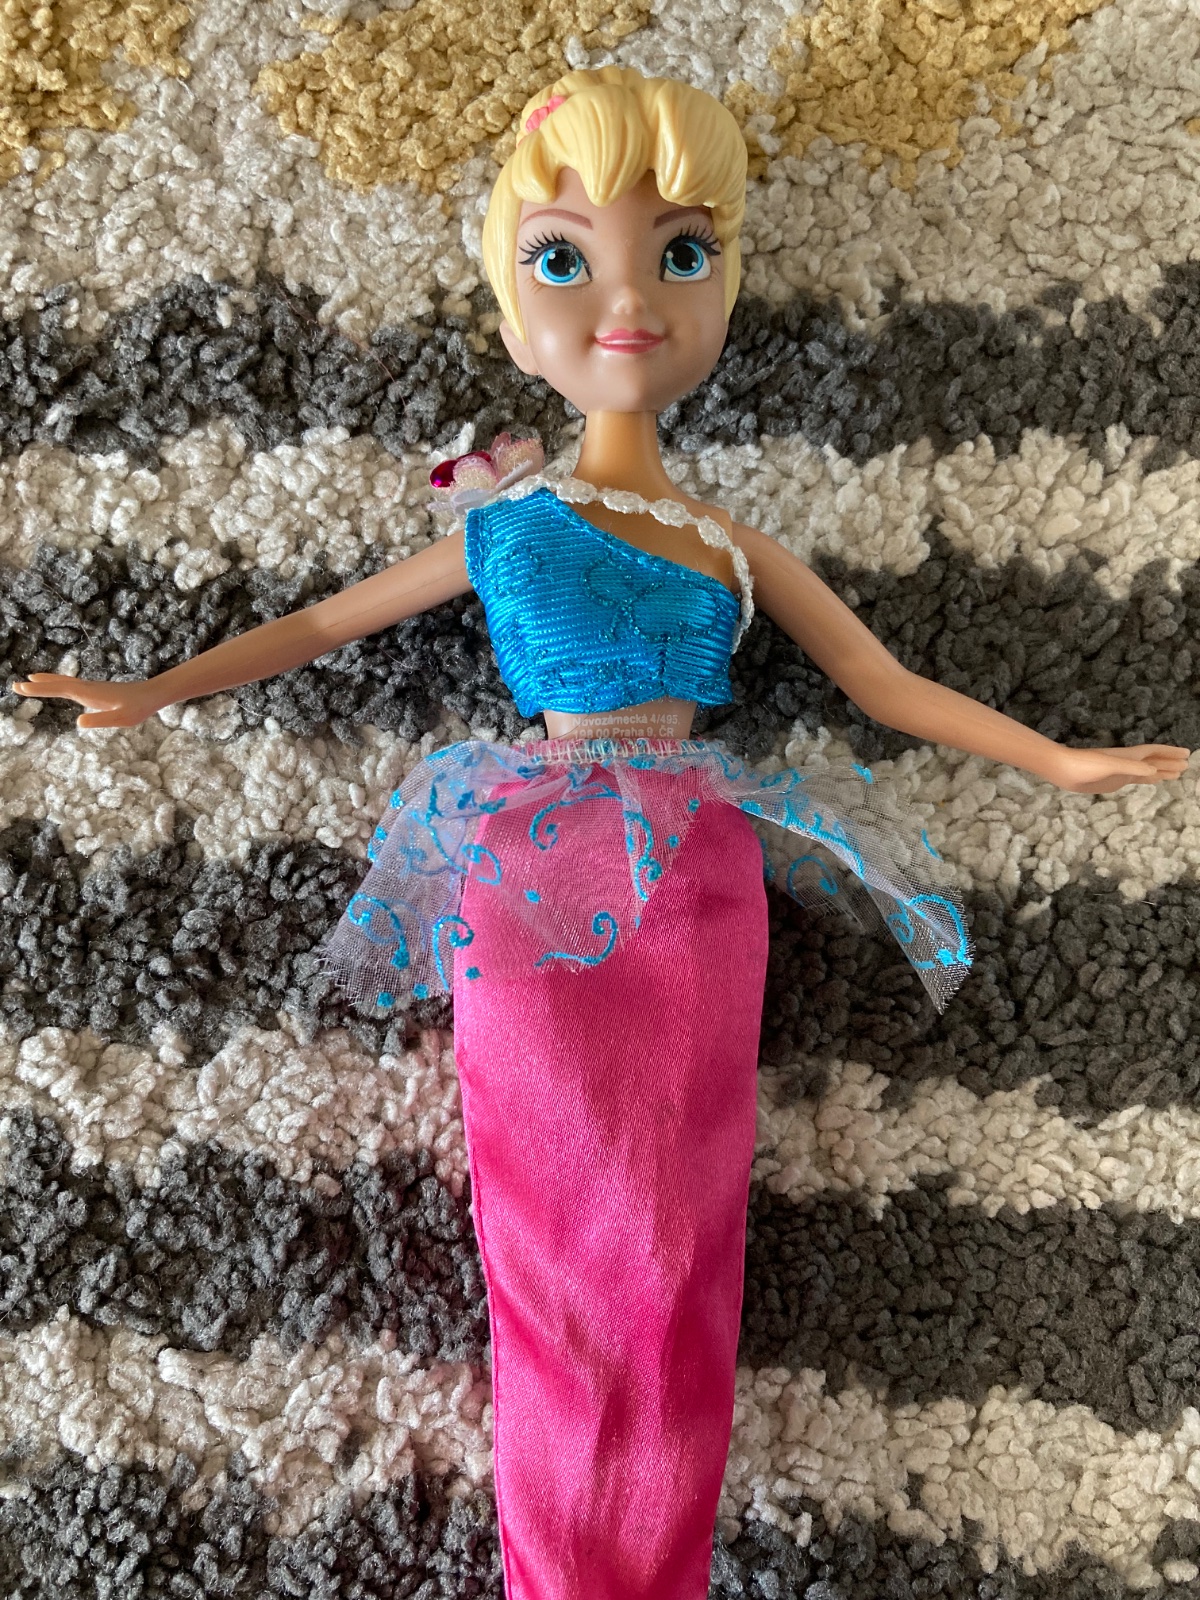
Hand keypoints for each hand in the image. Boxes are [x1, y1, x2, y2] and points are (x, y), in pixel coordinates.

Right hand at [9, 674, 160, 727]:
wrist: (151, 695)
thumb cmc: (137, 708)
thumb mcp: (120, 720)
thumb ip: (100, 720)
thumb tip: (78, 722)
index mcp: (88, 694)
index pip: (59, 690)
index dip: (40, 690)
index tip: (21, 687)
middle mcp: (87, 688)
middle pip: (58, 684)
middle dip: (37, 685)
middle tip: (15, 685)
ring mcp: (91, 688)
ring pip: (64, 682)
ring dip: (47, 681)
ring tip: (31, 679)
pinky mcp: (96, 690)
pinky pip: (72, 685)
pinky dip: (60, 683)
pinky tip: (61, 686)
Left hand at [1049, 744, 1190, 793]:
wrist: (1062, 769)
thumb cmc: (1083, 764)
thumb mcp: (1108, 765)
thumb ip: (1130, 767)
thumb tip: (1154, 772)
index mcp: (1128, 756)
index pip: (1154, 753)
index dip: (1170, 753)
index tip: (1186, 754)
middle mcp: (1127, 762)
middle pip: (1154, 761)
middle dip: (1170, 762)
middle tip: (1187, 765)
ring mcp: (1121, 772)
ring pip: (1147, 771)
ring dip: (1162, 771)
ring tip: (1177, 774)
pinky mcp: (1113, 781)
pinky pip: (1136, 779)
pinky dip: (1148, 779)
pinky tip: (1153, 781)